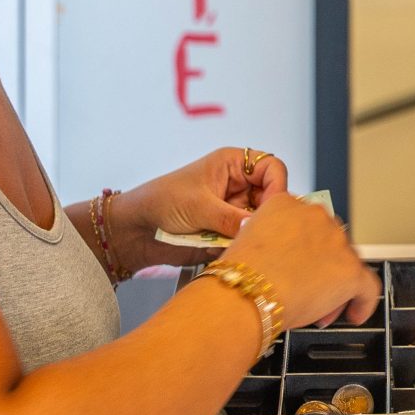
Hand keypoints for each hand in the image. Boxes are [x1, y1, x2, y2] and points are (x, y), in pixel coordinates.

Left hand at [120, 147, 289, 269]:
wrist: (136, 230)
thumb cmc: (162, 201)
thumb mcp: (199, 206)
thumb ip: (231, 218)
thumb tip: (259, 228)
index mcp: (234, 165)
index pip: (272, 169)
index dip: (277, 186)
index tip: (273, 208)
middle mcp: (239, 185)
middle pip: (271, 197)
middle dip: (265, 215)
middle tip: (259, 230)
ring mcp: (235, 209)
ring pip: (260, 221)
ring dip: (252, 232)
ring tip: (238, 241)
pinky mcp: (229, 231)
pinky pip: (246, 238)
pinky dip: (241, 245)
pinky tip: (227, 249)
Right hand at [221, 194, 381, 330]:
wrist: (246, 292)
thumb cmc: (237, 274)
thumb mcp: (243, 241)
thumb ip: (265, 239)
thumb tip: (272, 255)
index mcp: (285, 204)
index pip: (303, 222)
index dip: (302, 248)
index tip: (295, 263)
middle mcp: (315, 216)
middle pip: (328, 242)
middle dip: (319, 267)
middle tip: (305, 289)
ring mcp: (336, 241)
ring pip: (346, 262)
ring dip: (335, 284)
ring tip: (318, 307)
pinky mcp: (349, 269)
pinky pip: (368, 286)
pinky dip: (363, 302)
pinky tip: (354, 314)